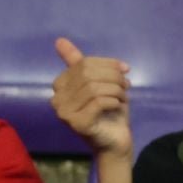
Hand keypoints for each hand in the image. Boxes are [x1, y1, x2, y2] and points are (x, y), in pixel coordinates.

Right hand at [52, 37, 132, 159]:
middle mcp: (57, 99)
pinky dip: (113, 100)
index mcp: (60, 86)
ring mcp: (64, 113)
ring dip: (115, 89)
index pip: (83, 64)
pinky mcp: (77, 124)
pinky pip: (98, 102)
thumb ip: (81, 63)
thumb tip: (59, 40)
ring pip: (93, 87)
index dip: (107, 64)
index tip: (125, 70)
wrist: (115, 143)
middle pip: (87, 74)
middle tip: (126, 84)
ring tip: (124, 95)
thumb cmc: (108, 112)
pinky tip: (118, 105)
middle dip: (112, 76)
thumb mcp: (99, 83)